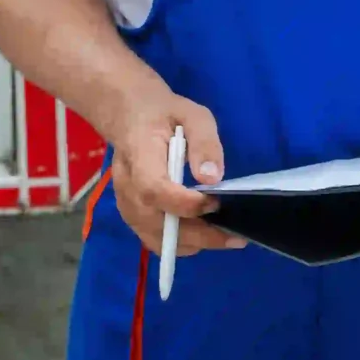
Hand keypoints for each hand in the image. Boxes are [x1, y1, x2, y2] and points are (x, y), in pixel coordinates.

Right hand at [108, 82, 242, 256]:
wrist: (131, 117)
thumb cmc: (165, 114)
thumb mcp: (193, 114)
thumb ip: (204, 142)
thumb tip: (212, 178)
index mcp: (139, 154)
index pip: (153, 189)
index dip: (184, 204)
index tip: (216, 202)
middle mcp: (126, 185)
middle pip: (156, 223)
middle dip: (198, 234)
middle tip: (234, 236)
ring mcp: (125, 204)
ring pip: (156, 239)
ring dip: (192, 243)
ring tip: (225, 238)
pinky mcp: (131, 215)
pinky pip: (154, 241)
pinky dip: (181, 245)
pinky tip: (204, 235)